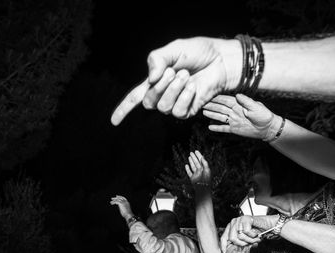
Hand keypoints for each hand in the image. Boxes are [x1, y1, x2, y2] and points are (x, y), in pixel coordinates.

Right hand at [110, 37, 240, 124]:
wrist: (221, 60)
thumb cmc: (199, 53)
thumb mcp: (173, 49)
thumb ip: (157, 59)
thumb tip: (151, 79)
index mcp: (155, 81)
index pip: (135, 98)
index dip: (123, 110)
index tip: (113, 122)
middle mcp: (163, 95)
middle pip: (148, 101)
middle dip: (160, 86)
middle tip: (176, 71)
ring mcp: (175, 105)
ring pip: (162, 107)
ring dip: (174, 90)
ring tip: (186, 76)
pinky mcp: (188, 111)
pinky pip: (178, 111)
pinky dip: (185, 97)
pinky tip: (193, 88)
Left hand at [110, 195, 133, 219]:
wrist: (128, 215)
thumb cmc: (127, 214)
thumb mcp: (125, 210)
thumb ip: (122, 207)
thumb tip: (119, 207)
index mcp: (127, 203)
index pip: (123, 198)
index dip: (120, 197)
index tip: (117, 196)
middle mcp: (125, 202)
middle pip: (120, 198)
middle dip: (116, 198)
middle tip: (112, 198)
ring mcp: (123, 202)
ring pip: (118, 200)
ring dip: (114, 200)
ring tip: (110, 202)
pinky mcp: (121, 203)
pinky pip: (116, 201)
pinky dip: (113, 202)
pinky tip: (112, 203)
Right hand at [184, 150, 210, 185]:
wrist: (202, 189)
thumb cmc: (206, 180)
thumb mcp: (207, 170)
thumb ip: (205, 163)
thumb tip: (202, 157)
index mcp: (204, 168)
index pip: (201, 160)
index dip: (199, 155)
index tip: (196, 151)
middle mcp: (200, 171)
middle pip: (196, 162)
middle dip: (194, 157)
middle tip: (191, 152)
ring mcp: (196, 174)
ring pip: (193, 166)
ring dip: (191, 161)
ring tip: (189, 157)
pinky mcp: (192, 178)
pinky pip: (189, 172)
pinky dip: (187, 169)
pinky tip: (186, 165)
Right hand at [203, 94, 278, 139]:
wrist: (268, 128)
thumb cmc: (264, 115)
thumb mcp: (256, 106)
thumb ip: (246, 101)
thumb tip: (237, 95)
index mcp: (239, 105)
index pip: (226, 101)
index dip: (217, 99)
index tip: (209, 96)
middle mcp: (234, 112)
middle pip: (220, 108)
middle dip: (211, 106)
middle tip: (202, 104)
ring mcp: (234, 120)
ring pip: (220, 117)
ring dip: (212, 115)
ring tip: (203, 112)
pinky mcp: (234, 129)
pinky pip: (223, 128)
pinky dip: (217, 128)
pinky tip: (209, 127)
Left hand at [220, 215, 261, 249]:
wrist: (268, 224)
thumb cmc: (257, 231)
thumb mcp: (246, 238)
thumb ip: (239, 243)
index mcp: (231, 227)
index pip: (223, 238)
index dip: (223, 247)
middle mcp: (234, 223)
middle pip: (232, 238)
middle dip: (241, 243)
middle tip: (249, 243)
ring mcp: (239, 220)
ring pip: (240, 236)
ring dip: (249, 240)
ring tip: (254, 238)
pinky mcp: (245, 219)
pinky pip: (246, 232)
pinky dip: (253, 235)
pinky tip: (256, 233)